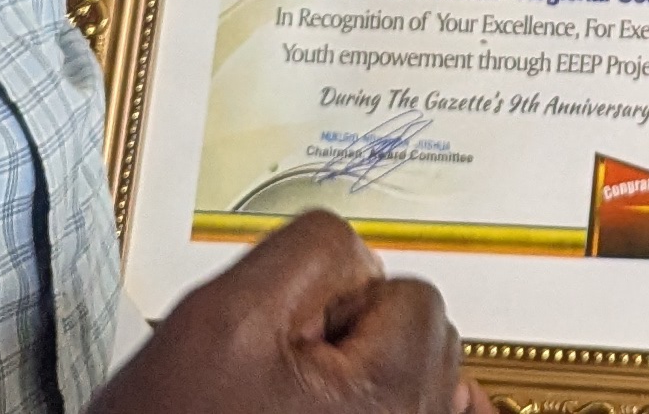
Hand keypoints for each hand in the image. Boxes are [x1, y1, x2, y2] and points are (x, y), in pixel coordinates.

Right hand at [91, 209, 492, 413]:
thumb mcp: (222, 315)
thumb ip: (308, 251)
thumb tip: (362, 256)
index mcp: (391, 394)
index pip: (410, 291)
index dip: (336, 297)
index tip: (286, 335)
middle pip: (423, 335)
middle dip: (356, 334)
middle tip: (280, 370)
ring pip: (414, 377)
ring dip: (362, 371)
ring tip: (283, 401)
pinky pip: (426, 412)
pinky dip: (382, 398)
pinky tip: (313, 406)